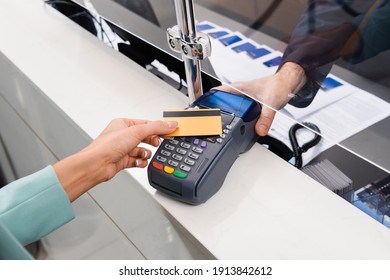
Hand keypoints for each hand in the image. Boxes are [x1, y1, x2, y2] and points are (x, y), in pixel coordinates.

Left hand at [54, 118, 177, 200]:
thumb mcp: (137, 132)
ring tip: (143, 154)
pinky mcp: (123, 161)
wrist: (97, 165)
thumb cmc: (107, 146)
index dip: (159, 128)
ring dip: (145, 153)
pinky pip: (137, 160)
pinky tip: (138, 162)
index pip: (146, 124)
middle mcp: (123, 135)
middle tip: (157, 143)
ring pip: (142, 150)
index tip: (170, 132)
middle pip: (145, 137)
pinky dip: (140, 162)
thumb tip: (170, 124)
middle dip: (152, 142)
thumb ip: (156, 128)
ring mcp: (123, 149)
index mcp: (123, 123)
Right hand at [215, 62, 305, 135]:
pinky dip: (235, 116)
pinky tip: (235, 124)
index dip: (207, 98)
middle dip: (213, 110)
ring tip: (218, 124)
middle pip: (220, 100)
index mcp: (239, 88)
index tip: (200, 107)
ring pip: (229, 105)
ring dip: (224, 113)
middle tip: (208, 121)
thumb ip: (265, 119)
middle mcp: (239, 92)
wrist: (288, 83)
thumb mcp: (271, 104)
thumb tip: (260, 130)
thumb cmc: (279, 86)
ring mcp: (243, 97)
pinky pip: (237, 109)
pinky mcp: (248, 102)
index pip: (217, 91)